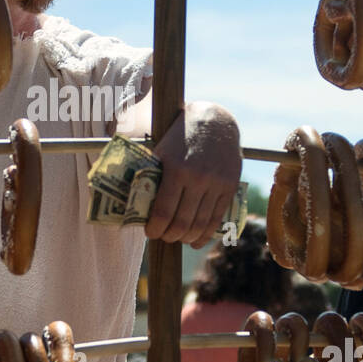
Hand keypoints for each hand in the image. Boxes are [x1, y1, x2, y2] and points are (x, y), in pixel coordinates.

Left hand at [145, 101, 240, 247]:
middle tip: (162, 237)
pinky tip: (196, 241)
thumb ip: (151, 173)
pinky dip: (205, 235)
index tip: (149, 233)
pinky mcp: (229, 187)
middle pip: (182, 222)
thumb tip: (132, 201)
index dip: (155, 228)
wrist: (214, 121)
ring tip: (177, 239)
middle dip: (169, 236)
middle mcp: (198, 178)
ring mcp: (216, 184)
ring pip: (200, 224)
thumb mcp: (161, 150)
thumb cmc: (180, 136)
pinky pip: (217, 219)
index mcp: (176, 169)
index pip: (163, 211)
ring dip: (187, 238)